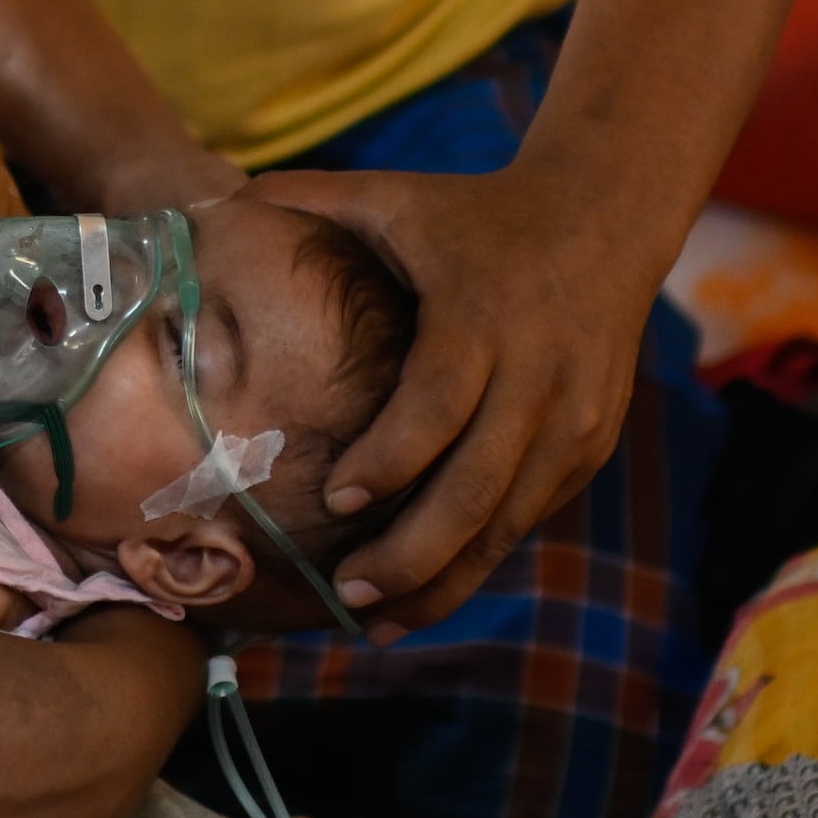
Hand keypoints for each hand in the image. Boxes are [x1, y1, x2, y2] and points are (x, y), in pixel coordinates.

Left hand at [243, 163, 670, 636]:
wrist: (604, 222)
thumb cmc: (474, 214)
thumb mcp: (397, 197)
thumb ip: (310, 200)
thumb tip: (213, 201)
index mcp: (483, 313)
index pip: (439, 401)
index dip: (390, 457)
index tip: (336, 499)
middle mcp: (539, 374)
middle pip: (478, 485)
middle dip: (411, 551)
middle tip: (346, 594)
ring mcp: (573, 418)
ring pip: (508, 520)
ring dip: (445, 578)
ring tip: (377, 620)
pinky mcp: (590, 446)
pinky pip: (529, 516)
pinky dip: (478, 559)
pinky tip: (427, 592)